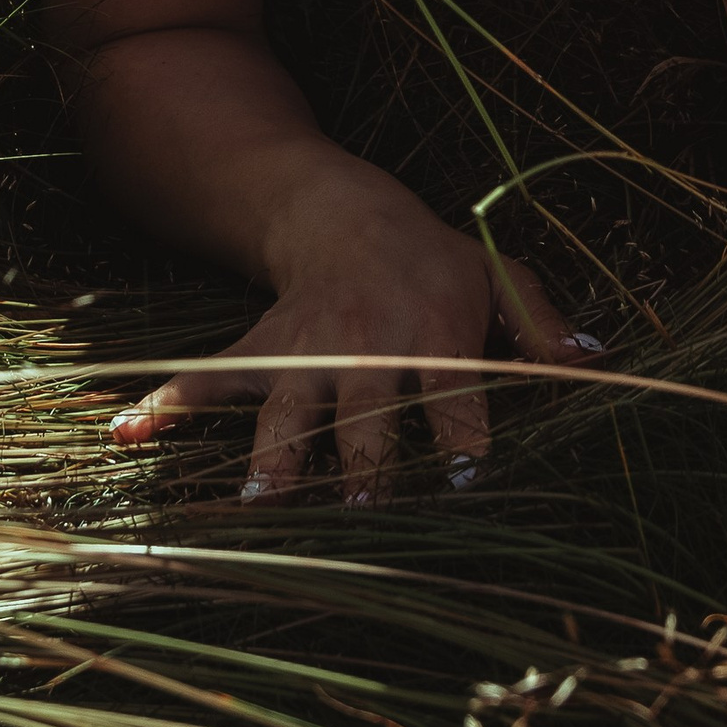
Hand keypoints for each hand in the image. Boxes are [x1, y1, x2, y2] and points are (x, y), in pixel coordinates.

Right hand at [107, 161, 587, 499]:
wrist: (347, 210)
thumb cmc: (437, 259)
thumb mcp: (499, 274)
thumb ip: (543, 324)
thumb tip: (600, 363)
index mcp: (434, 336)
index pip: (456, 399)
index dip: (462, 441)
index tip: (466, 485)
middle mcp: (367, 347)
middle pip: (365, 418)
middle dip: (362, 468)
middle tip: (359, 516)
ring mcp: (305, 352)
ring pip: (287, 412)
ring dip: (273, 459)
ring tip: (258, 509)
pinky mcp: (259, 353)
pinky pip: (208, 381)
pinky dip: (165, 406)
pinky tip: (127, 433)